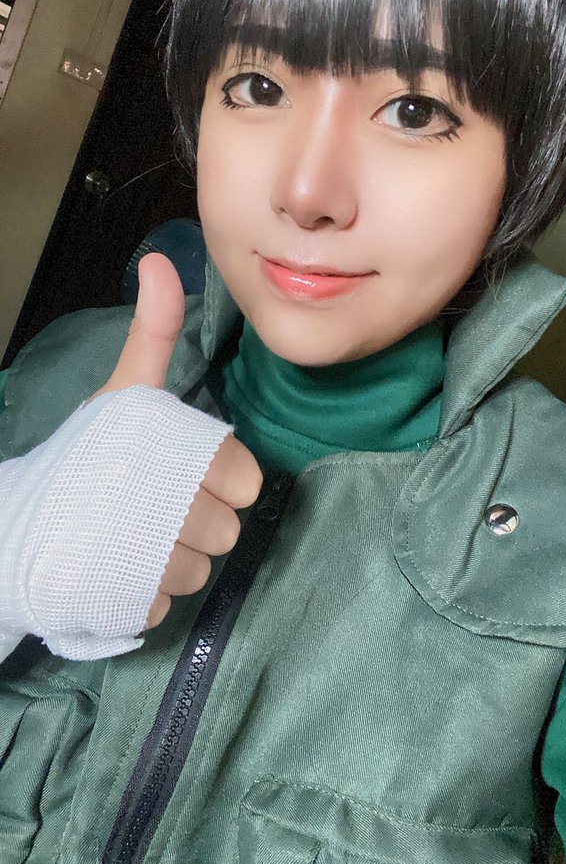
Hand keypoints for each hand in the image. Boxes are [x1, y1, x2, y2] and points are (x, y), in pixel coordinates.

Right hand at [92, 253, 261, 630]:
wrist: (21, 518)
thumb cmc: (85, 452)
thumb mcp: (125, 388)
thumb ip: (153, 331)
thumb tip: (158, 261)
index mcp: (180, 452)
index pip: (245, 479)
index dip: (218, 479)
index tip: (182, 471)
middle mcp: (174, 508)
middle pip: (226, 531)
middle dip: (197, 521)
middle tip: (154, 506)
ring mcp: (152, 560)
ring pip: (202, 570)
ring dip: (174, 559)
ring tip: (133, 536)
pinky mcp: (132, 602)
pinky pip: (169, 602)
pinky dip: (148, 590)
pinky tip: (120, 567)